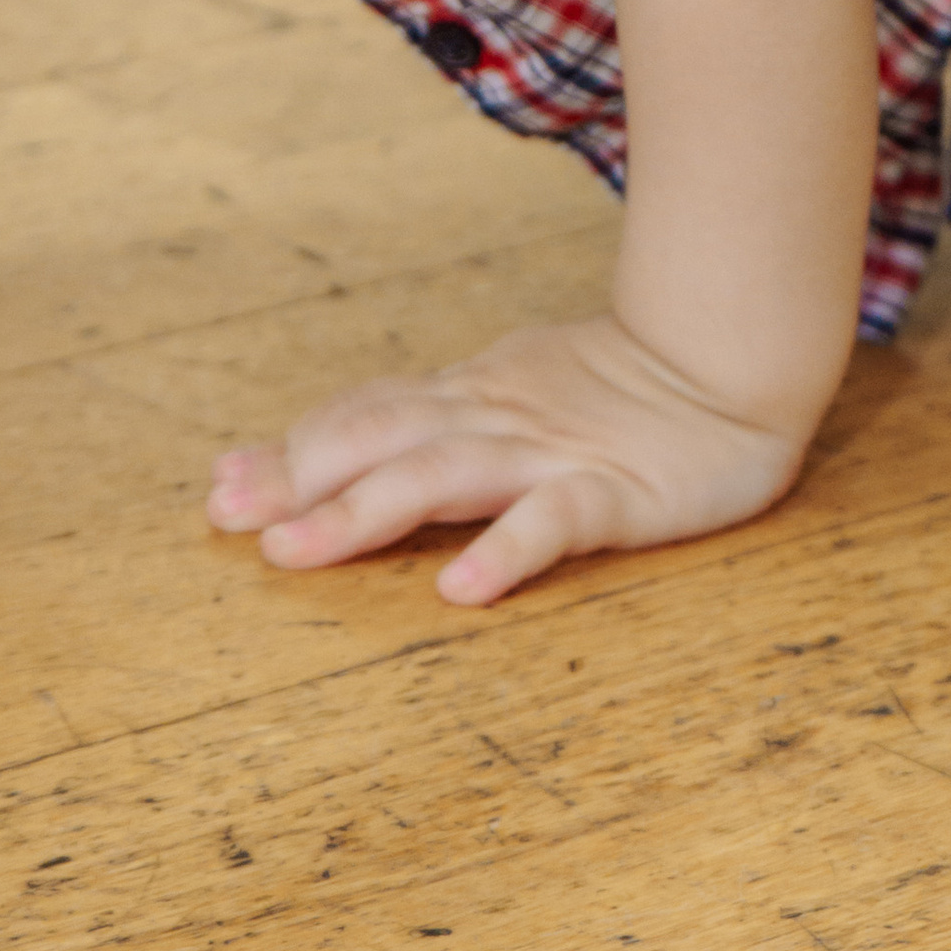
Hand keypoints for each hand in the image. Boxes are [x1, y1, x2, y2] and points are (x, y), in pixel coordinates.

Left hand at [207, 313, 811, 606]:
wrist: (729, 362)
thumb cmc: (615, 387)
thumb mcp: (508, 393)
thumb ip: (431, 421)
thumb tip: (334, 450)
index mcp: (468, 397)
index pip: (365, 417)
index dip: (293, 450)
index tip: (222, 487)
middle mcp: (493, 418)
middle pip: (381, 442)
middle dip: (300, 480)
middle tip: (228, 517)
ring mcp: (552, 453)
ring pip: (443, 475)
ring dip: (364, 511)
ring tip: (296, 549)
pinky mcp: (615, 494)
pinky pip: (552, 522)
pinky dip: (503, 552)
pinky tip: (461, 588)